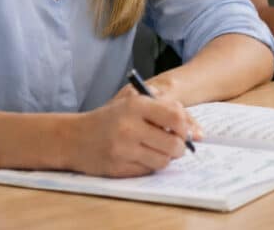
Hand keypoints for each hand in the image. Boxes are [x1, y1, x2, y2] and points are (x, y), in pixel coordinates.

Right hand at [69, 90, 200, 177]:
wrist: (75, 137)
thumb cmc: (111, 118)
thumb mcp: (134, 103)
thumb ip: (166, 110)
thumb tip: (198, 134)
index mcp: (136, 105)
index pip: (176, 117)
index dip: (186, 127)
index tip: (183, 130)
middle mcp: (130, 127)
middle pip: (174, 144)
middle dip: (180, 147)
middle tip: (175, 144)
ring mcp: (123, 149)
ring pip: (164, 160)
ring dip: (166, 157)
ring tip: (158, 149)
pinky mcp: (119, 168)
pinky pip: (149, 170)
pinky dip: (151, 165)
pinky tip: (142, 156)